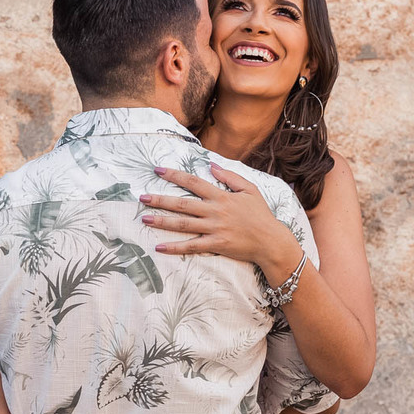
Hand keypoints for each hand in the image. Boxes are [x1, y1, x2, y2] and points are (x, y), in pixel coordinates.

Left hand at [140, 163, 300, 276]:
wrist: (271, 241)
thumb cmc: (261, 215)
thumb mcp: (250, 190)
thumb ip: (230, 176)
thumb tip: (211, 165)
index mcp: (221, 196)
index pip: (193, 182)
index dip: (174, 175)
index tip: (158, 170)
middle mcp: (215, 211)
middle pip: (182, 204)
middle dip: (160, 199)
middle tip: (142, 197)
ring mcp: (214, 229)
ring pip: (183, 224)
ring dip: (162, 221)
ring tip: (145, 218)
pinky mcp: (216, 245)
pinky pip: (191, 246)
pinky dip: (175, 247)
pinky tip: (159, 247)